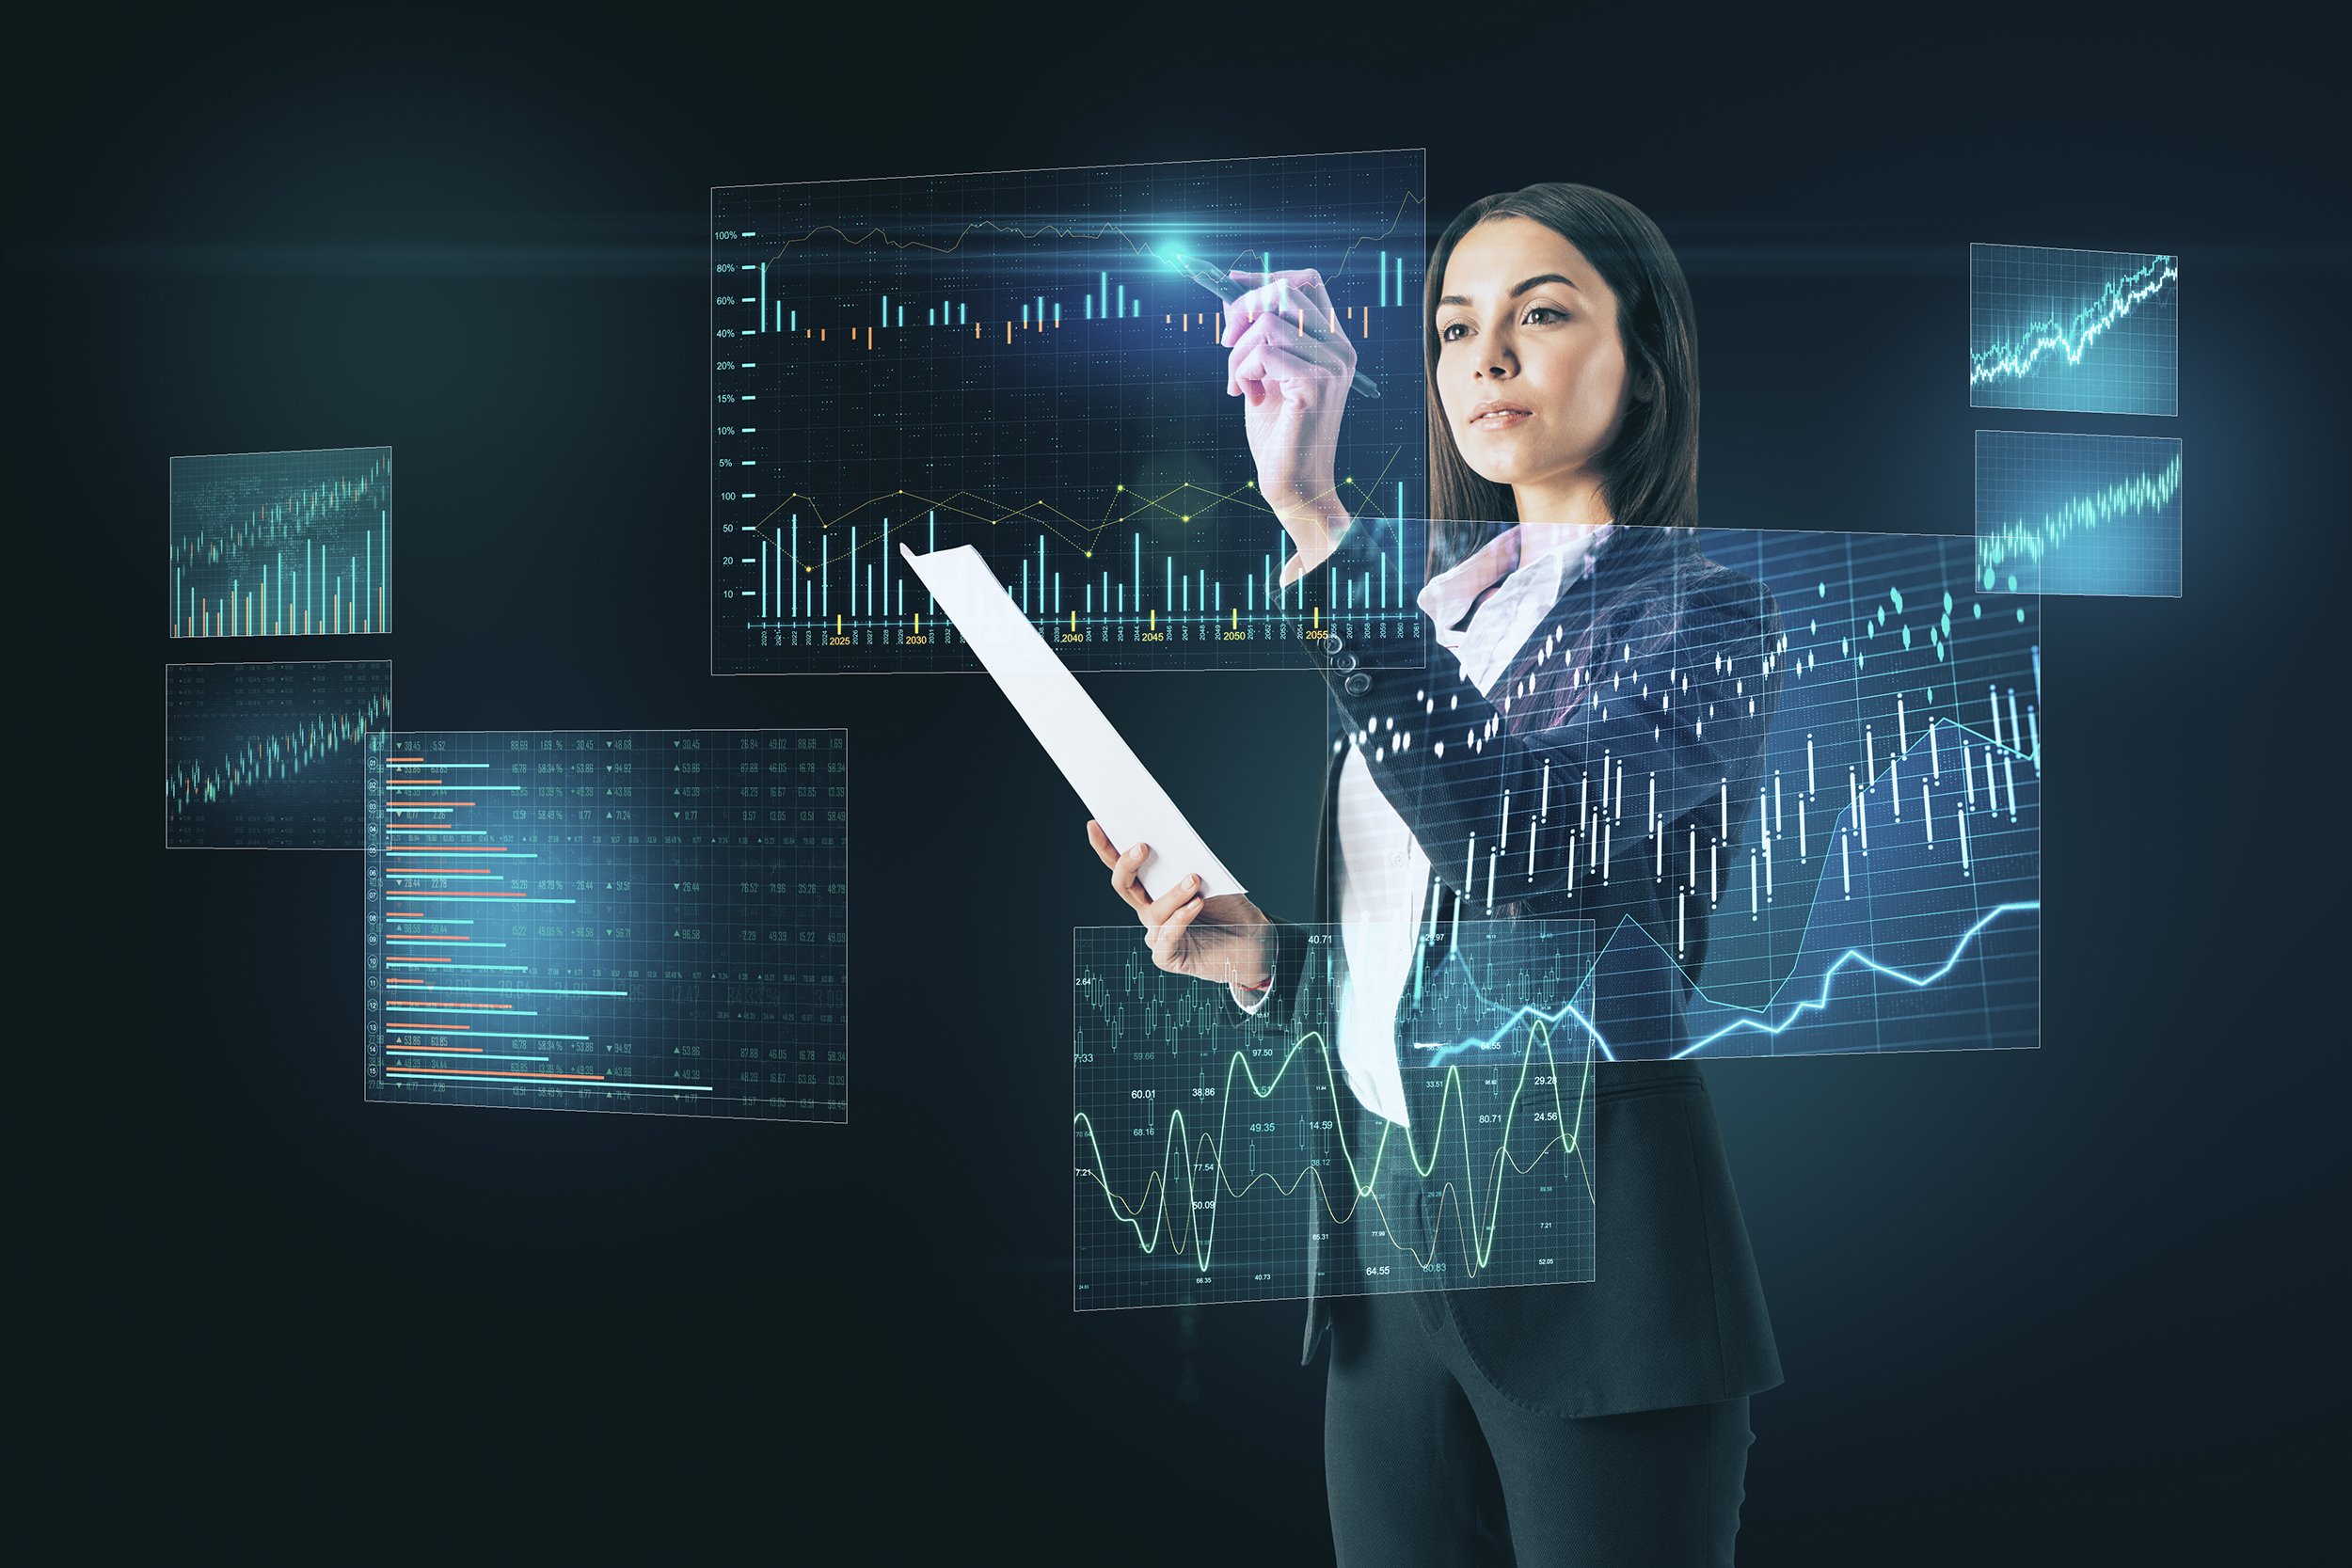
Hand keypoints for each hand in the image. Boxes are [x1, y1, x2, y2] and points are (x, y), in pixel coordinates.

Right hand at [1087, 820, 1273, 992]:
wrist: (1254, 942)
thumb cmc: (1230, 908)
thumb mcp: (1211, 878)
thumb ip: (1189, 863)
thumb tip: (1176, 843)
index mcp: (1152, 889)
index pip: (1122, 866)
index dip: (1105, 847)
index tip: (1095, 823)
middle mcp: (1148, 911)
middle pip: (1124, 886)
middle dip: (1127, 864)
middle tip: (1143, 846)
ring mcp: (1156, 935)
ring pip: (1153, 912)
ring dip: (1173, 893)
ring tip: (1194, 879)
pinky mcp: (1168, 957)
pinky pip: (1167, 939)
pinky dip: (1180, 920)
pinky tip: (1196, 905)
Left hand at [1219, 268, 1356, 571]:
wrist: (1295, 486)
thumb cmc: (1279, 436)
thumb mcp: (1268, 376)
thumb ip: (1262, 339)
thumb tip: (1235, 299)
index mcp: (1334, 344)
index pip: (1308, 283)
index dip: (1266, 278)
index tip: (1232, 284)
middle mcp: (1340, 350)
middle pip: (1286, 291)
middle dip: (1243, 310)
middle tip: (1226, 344)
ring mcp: (1332, 366)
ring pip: (1269, 322)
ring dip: (1239, 352)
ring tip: (1239, 384)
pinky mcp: (1315, 385)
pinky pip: (1264, 352)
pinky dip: (1242, 371)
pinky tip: (1246, 397)